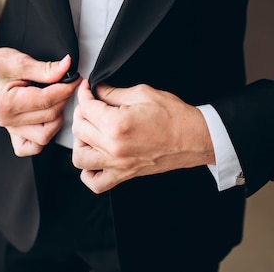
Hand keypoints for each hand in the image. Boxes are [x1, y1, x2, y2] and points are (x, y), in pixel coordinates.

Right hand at [0, 47, 80, 155]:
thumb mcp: (19, 61)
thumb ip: (45, 69)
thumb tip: (67, 67)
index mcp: (6, 102)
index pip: (46, 100)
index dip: (66, 89)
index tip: (75, 79)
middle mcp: (7, 119)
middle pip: (48, 117)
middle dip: (63, 100)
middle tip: (67, 84)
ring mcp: (9, 128)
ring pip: (43, 136)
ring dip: (56, 119)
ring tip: (57, 101)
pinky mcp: (12, 131)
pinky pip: (30, 147)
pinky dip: (41, 139)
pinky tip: (46, 120)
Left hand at [72, 80, 214, 192]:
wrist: (194, 137)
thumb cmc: (174, 116)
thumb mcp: (141, 93)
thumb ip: (113, 93)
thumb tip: (96, 91)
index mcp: (117, 124)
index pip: (86, 108)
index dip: (84, 94)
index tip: (87, 89)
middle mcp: (114, 147)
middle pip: (79, 129)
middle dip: (82, 112)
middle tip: (91, 104)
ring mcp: (118, 164)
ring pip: (79, 157)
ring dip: (80, 142)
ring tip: (90, 131)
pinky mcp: (124, 175)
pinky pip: (95, 183)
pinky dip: (88, 173)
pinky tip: (94, 157)